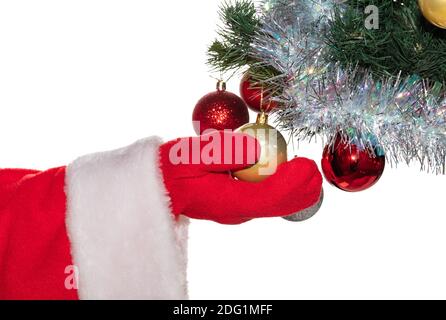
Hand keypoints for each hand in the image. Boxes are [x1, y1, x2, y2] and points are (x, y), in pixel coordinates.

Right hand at [159, 131, 322, 223]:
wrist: (159, 187)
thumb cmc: (172, 169)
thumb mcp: (192, 154)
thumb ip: (224, 152)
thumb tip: (254, 150)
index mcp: (227, 201)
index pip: (270, 197)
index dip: (293, 183)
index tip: (307, 165)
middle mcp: (236, 211)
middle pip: (279, 206)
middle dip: (302, 190)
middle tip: (316, 171)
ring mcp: (237, 212)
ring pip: (275, 206)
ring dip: (296, 192)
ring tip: (310, 174)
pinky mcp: (236, 206)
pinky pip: (266, 201)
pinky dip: (283, 190)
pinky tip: (290, 176)